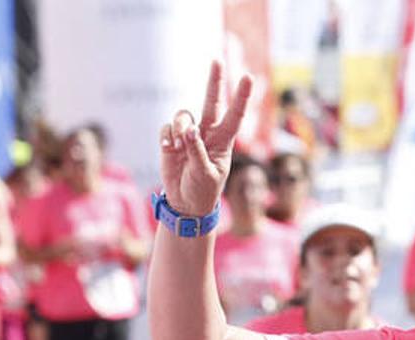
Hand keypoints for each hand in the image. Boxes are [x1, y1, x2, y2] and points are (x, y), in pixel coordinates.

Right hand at [159, 61, 251, 216]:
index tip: (248, 77)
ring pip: (183, 115)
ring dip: (180, 126)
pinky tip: (168, 147)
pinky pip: (166, 127)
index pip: (234, 115)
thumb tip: (190, 130)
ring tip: (178, 144)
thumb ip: (198, 152)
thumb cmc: (203, 191)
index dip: (241, 97)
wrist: (185, 203)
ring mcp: (188, 135)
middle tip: (217, 60)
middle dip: (214, 81)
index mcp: (223, 142)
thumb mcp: (205, 175)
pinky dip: (166, 135)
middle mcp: (207, 134)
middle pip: (210, 102)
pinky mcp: (170, 140)